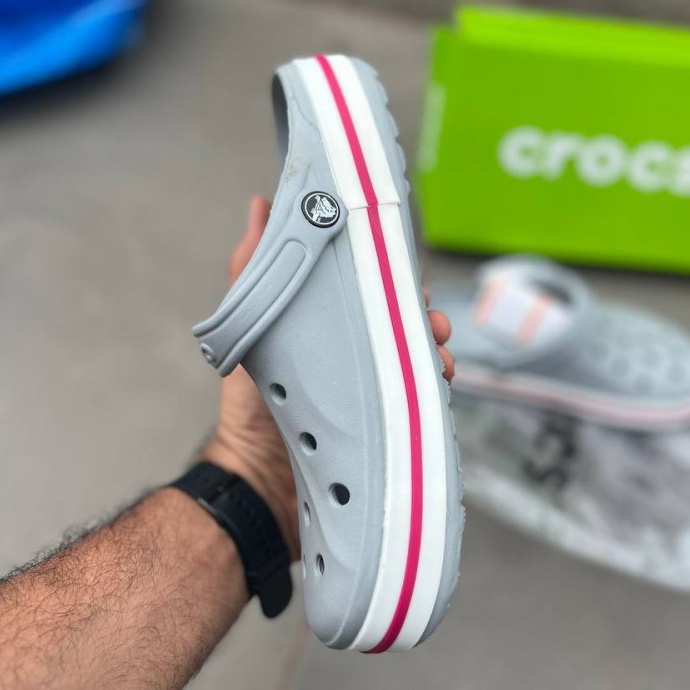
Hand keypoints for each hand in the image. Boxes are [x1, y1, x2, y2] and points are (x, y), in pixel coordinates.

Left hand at [201, 196, 454, 559]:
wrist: (259, 484)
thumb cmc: (249, 407)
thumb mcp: (251, 328)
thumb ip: (253, 268)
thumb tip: (260, 204)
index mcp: (328, 333)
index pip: (372, 296)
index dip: (395, 284)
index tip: (408, 280)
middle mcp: (355, 361)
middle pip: (404, 328)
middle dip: (425, 320)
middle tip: (433, 325)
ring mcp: (373, 396)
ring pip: (419, 364)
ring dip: (436, 357)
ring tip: (440, 362)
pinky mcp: (387, 429)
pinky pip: (421, 404)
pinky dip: (435, 395)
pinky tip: (439, 392)